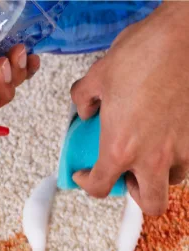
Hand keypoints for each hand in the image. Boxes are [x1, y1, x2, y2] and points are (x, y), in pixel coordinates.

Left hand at [71, 2, 188, 215]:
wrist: (182, 37)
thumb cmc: (141, 55)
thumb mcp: (98, 76)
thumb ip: (84, 100)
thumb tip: (85, 111)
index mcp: (119, 149)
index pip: (100, 187)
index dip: (87, 185)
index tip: (84, 176)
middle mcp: (151, 157)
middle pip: (150, 202)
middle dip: (136, 194)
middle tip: (127, 176)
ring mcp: (179, 149)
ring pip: (173, 181)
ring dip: (159, 175)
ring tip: (151, 154)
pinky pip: (188, 159)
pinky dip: (177, 156)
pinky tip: (167, 137)